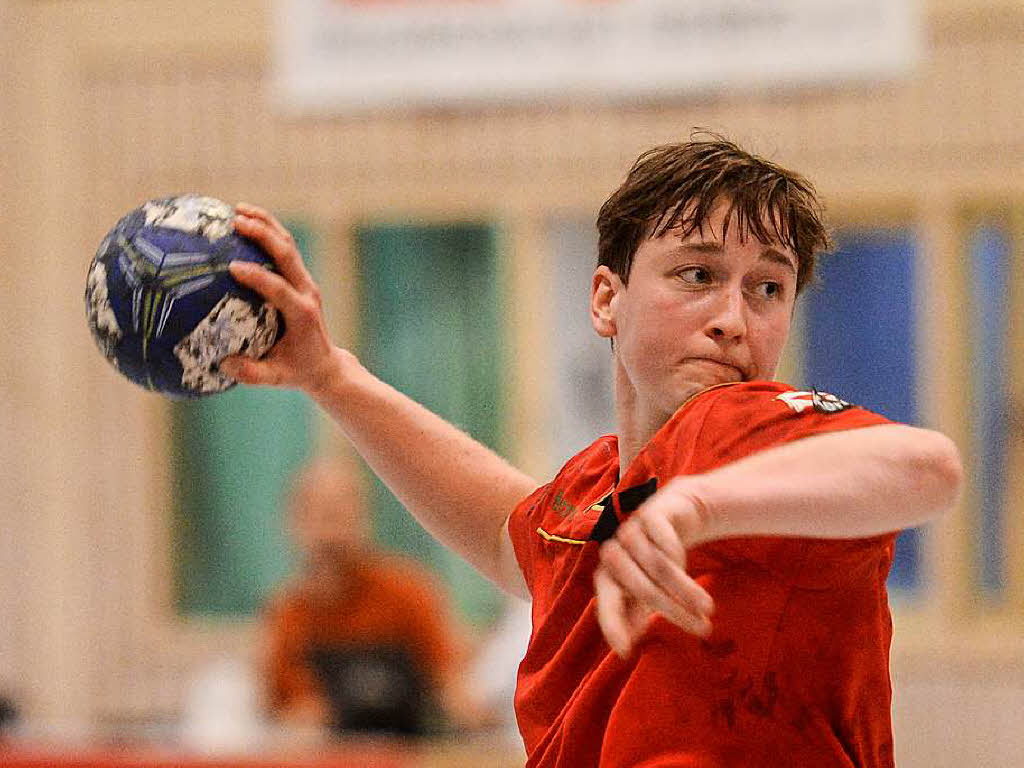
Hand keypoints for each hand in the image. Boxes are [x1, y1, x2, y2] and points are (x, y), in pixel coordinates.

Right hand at [220, 203, 338, 396]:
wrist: (325, 364)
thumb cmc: (297, 371)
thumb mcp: (276, 378)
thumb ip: (251, 373)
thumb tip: (223, 364)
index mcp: (301, 314)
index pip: (280, 289)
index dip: (259, 277)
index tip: (233, 268)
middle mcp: (306, 292)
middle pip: (287, 254)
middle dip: (263, 234)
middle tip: (235, 221)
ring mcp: (305, 282)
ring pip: (287, 245)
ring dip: (266, 224)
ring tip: (238, 210)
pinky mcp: (300, 278)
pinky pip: (284, 249)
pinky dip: (267, 231)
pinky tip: (243, 221)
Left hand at [594, 477, 715, 657]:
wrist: (675, 514)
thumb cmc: (655, 559)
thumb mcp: (646, 588)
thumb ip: (633, 614)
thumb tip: (624, 649)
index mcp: (607, 575)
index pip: (606, 604)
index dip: (613, 626)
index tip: (626, 653)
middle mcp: (613, 553)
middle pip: (643, 589)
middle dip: (674, 611)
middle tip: (704, 629)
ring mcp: (630, 532)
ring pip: (659, 568)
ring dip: (686, 590)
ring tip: (708, 607)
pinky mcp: (649, 515)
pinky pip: (667, 544)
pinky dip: (680, 558)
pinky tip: (690, 567)